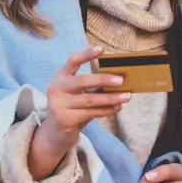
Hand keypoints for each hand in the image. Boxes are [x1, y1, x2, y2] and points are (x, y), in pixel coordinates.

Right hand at [28, 47, 129, 178]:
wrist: (54, 133)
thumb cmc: (71, 109)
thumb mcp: (76, 94)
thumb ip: (90, 86)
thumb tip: (117, 79)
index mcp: (60, 77)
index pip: (72, 60)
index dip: (87, 54)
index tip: (102, 49)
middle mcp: (56, 88)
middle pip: (82, 81)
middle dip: (103, 80)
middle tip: (121, 80)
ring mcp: (59, 104)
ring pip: (90, 99)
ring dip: (110, 98)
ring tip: (127, 96)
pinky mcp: (65, 119)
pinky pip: (90, 113)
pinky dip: (106, 110)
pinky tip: (117, 108)